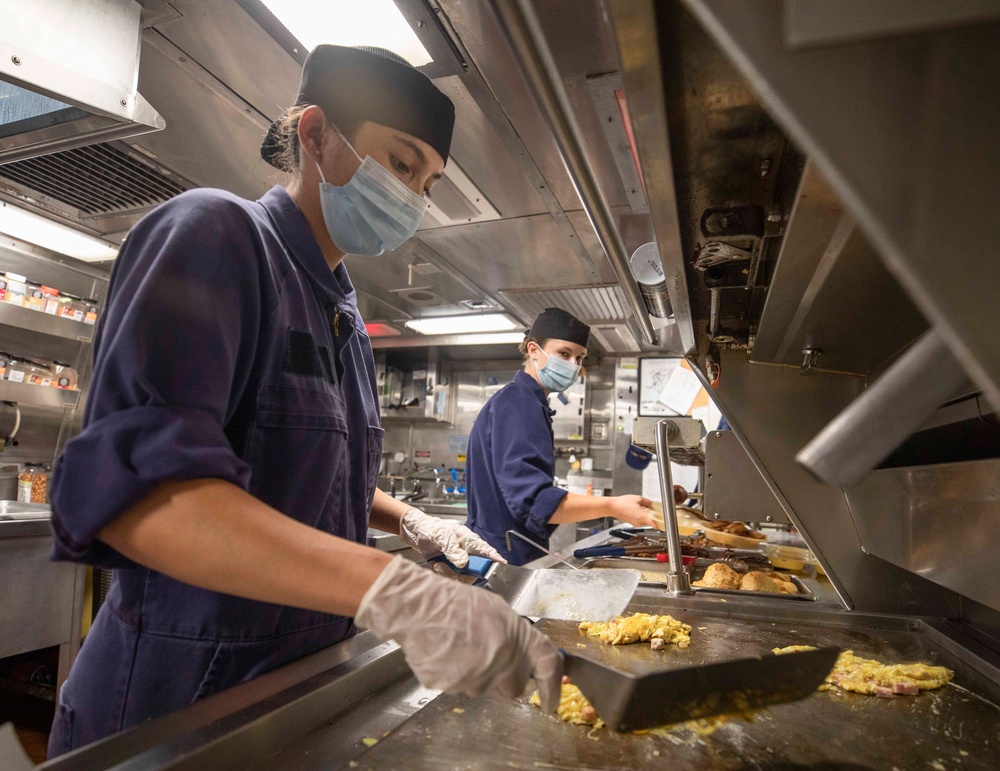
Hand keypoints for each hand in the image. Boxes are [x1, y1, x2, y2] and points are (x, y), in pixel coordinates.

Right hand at [356, 556, 561, 711]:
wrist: (418, 607)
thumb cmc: (456, 603)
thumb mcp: (497, 610)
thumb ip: (516, 637)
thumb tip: (525, 657)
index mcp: (516, 637)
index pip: (548, 665)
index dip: (552, 686)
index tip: (550, 701)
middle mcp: (501, 660)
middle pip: (513, 688)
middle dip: (505, 680)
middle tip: (489, 659)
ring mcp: (475, 677)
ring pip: (483, 688)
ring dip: (476, 674)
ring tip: (460, 647)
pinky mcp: (451, 687)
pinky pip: (459, 688)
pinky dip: (455, 675)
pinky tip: (446, 654)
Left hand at [400, 509, 505, 567]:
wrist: (415, 533)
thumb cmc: (431, 528)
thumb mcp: (441, 536)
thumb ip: (453, 550)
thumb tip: (464, 562)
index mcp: (468, 540)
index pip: (486, 550)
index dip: (495, 558)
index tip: (501, 565)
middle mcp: (466, 553)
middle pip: (476, 569)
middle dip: (465, 573)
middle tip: (456, 567)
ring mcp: (458, 562)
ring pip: (463, 577)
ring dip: (450, 573)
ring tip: (440, 564)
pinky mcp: (449, 569)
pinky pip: (451, 579)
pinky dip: (443, 574)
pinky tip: (437, 565)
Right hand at [609, 494, 657, 528]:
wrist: (612, 507)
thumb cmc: (622, 503)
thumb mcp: (637, 498)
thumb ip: (646, 501)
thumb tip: (650, 504)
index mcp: (642, 516)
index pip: (654, 524)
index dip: (659, 523)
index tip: (663, 522)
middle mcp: (639, 522)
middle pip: (650, 521)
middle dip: (652, 515)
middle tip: (651, 509)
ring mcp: (635, 523)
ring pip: (644, 521)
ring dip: (645, 515)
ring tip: (641, 507)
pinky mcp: (631, 522)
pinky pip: (639, 520)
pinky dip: (640, 516)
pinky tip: (636, 509)